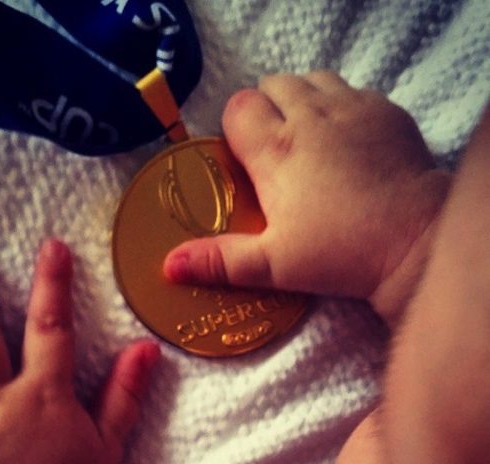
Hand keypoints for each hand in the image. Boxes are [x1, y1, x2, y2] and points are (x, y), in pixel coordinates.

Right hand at [164, 71, 451, 323]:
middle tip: (275, 149)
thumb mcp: (272, 265)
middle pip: (274, 85)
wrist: (414, 242)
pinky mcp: (385, 110)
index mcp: (276, 150)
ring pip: (313, 79)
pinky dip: (341, 105)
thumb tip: (168, 265)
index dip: (236, 126)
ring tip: (306, 137)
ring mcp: (352, 108)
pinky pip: (352, 90)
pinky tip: (345, 139)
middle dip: (267, 108)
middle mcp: (311, 117)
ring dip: (303, 100)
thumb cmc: (339, 254)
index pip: (239, 107)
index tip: (245, 156)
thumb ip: (219, 261)